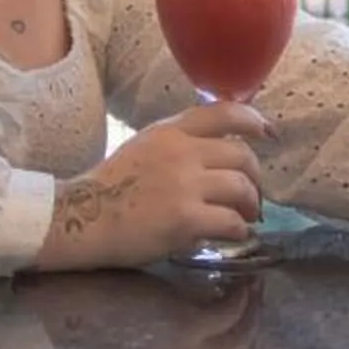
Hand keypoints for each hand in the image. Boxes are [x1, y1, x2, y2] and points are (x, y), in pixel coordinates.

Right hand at [39, 101, 269, 268]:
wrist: (79, 220)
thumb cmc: (110, 187)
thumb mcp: (144, 146)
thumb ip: (179, 141)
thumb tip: (221, 147)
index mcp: (170, 131)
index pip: (224, 113)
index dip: (254, 120)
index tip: (268, 133)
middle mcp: (181, 152)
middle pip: (242, 156)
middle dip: (256, 178)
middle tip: (253, 196)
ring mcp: (184, 185)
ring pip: (242, 189)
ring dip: (252, 206)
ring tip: (247, 217)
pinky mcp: (185, 219)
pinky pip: (231, 222)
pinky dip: (239, 230)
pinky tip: (233, 235)